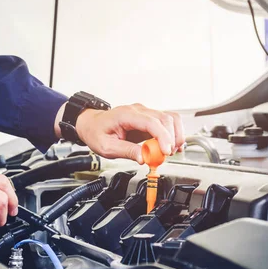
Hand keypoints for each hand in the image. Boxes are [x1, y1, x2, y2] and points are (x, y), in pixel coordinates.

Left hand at [55, 102, 184, 163]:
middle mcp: (138, 110)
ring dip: (176, 135)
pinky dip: (174, 133)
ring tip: (172, 151)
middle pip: (165, 118)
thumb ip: (126, 151)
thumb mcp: (106, 147)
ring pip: (170, 118)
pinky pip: (167, 122)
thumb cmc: (96, 132)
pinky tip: (172, 145)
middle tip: (166, 156)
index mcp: (125, 115)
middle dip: (171, 138)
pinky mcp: (149, 119)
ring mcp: (145, 113)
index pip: (151, 122)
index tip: (166, 151)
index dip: (162, 137)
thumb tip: (143, 158)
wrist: (92, 124)